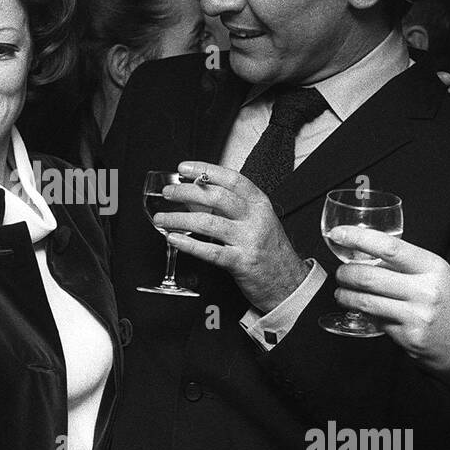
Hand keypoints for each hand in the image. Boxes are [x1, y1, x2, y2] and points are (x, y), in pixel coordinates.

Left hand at [155, 160, 308, 312]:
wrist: (288, 281)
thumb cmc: (268, 249)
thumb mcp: (257, 220)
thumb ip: (232, 206)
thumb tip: (197, 194)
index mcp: (259, 203)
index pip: (231, 179)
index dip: (205, 170)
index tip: (184, 168)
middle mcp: (255, 218)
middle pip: (217, 197)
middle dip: (187, 192)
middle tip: (168, 192)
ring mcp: (248, 240)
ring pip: (208, 223)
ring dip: (180, 219)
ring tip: (162, 218)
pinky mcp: (241, 262)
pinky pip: (210, 251)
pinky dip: (188, 244)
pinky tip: (173, 239)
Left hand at [325, 227, 449, 383]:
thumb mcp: (438, 276)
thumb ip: (407, 266)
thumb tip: (366, 254)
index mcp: (433, 267)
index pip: (389, 247)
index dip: (358, 238)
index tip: (337, 234)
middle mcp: (426, 291)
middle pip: (368, 277)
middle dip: (344, 274)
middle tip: (340, 274)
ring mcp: (417, 317)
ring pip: (365, 302)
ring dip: (345, 296)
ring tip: (342, 293)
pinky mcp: (409, 339)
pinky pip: (376, 322)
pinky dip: (365, 315)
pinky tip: (365, 313)